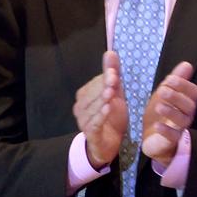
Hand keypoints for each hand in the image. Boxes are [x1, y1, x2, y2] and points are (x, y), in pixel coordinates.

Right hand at [73, 51, 127, 169]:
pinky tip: (108, 109)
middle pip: (93, 95)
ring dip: (102, 100)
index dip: (104, 78)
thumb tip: (111, 52)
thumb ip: (111, 73)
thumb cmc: (111, 117)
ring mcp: (83, 120)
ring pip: (93, 108)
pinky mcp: (90, 133)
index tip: (114, 73)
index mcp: (84, 96)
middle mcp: (80, 107)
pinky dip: (100, 116)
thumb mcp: (115, 94)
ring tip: (111, 94)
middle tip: (114, 80)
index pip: (94, 84)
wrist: (108, 144)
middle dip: (104, 87)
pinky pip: (94, 123)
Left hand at [141, 62, 196, 165]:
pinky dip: (166, 131)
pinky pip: (173, 136)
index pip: (193, 92)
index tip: (169, 79)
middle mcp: (187, 115)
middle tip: (163, 90)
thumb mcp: (164, 95)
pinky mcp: (171, 141)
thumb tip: (187, 64)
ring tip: (158, 106)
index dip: (183, 85)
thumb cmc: (160, 115)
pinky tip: (157, 126)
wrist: (152, 139)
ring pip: (182, 120)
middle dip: (176, 96)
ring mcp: (180, 128)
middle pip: (189, 105)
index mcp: (186, 102)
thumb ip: (175, 81)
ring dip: (171, 112)